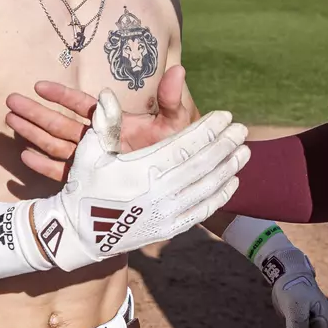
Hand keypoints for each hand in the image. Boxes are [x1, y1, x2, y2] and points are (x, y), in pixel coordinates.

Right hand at [6, 65, 196, 182]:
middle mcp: (100, 140)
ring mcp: (94, 161)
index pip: (84, 106)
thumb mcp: (177, 122)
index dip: (62, 95)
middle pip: (62, 124)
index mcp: (115, 123)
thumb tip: (178, 69)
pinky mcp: (93, 182)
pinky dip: (45, 165)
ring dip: (34, 134)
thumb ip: (171, 99)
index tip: (39, 85)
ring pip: (57, 145)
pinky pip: (65, 173)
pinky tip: (26, 157)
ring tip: (10, 122)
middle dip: (36, 113)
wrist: (185, 182)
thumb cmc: (180, 149)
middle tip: (11, 101)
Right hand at [25, 90, 249, 270]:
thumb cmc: (85, 186)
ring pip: (208, 187)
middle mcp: (160, 192)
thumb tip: (108, 94)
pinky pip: (203, 210)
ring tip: (245, 152)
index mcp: (142, 170)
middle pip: (203, 164)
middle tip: (242, 129)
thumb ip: (104, 123)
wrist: (82, 233)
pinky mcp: (170, 229)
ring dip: (229, 168)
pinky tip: (232, 182)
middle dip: (225, 145)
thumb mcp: (90, 152)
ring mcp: (168, 213)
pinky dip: (220, 196)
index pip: (185, 145)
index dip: (208, 129)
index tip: (225, 116)